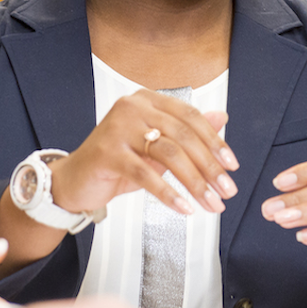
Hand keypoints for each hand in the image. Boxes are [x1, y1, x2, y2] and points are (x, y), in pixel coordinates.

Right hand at [56, 90, 238, 216]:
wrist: (75, 181)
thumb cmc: (117, 162)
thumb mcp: (157, 147)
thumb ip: (188, 132)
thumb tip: (223, 118)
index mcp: (148, 100)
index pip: (190, 117)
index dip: (215, 141)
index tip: (231, 165)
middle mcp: (133, 107)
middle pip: (183, 136)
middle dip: (209, 167)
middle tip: (226, 190)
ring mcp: (118, 128)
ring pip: (169, 154)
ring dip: (195, 183)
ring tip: (210, 203)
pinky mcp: (108, 153)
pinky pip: (146, 174)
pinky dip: (168, 194)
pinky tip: (183, 207)